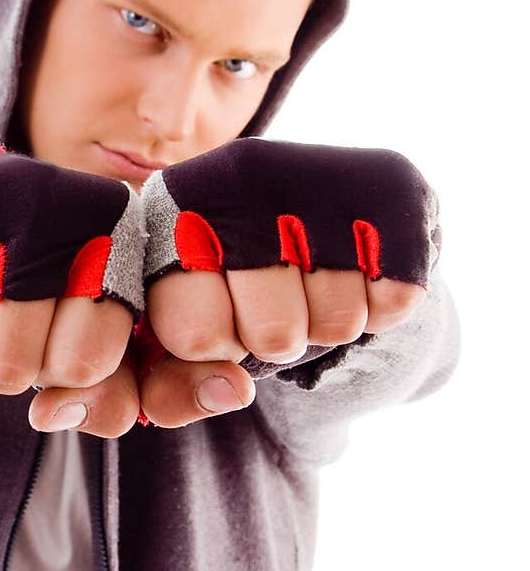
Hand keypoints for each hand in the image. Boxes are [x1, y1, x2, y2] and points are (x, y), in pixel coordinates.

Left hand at [136, 137, 438, 427]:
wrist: (308, 198)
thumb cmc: (224, 276)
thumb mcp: (179, 322)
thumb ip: (174, 387)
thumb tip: (231, 393)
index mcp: (175, 210)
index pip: (194, 334)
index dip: (215, 346)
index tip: (217, 319)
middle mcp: (243, 180)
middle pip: (274, 337)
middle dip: (273, 341)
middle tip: (269, 304)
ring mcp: (318, 178)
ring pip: (338, 323)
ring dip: (327, 323)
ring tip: (310, 281)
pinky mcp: (390, 185)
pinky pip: (395, 299)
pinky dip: (380, 305)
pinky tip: (355, 270)